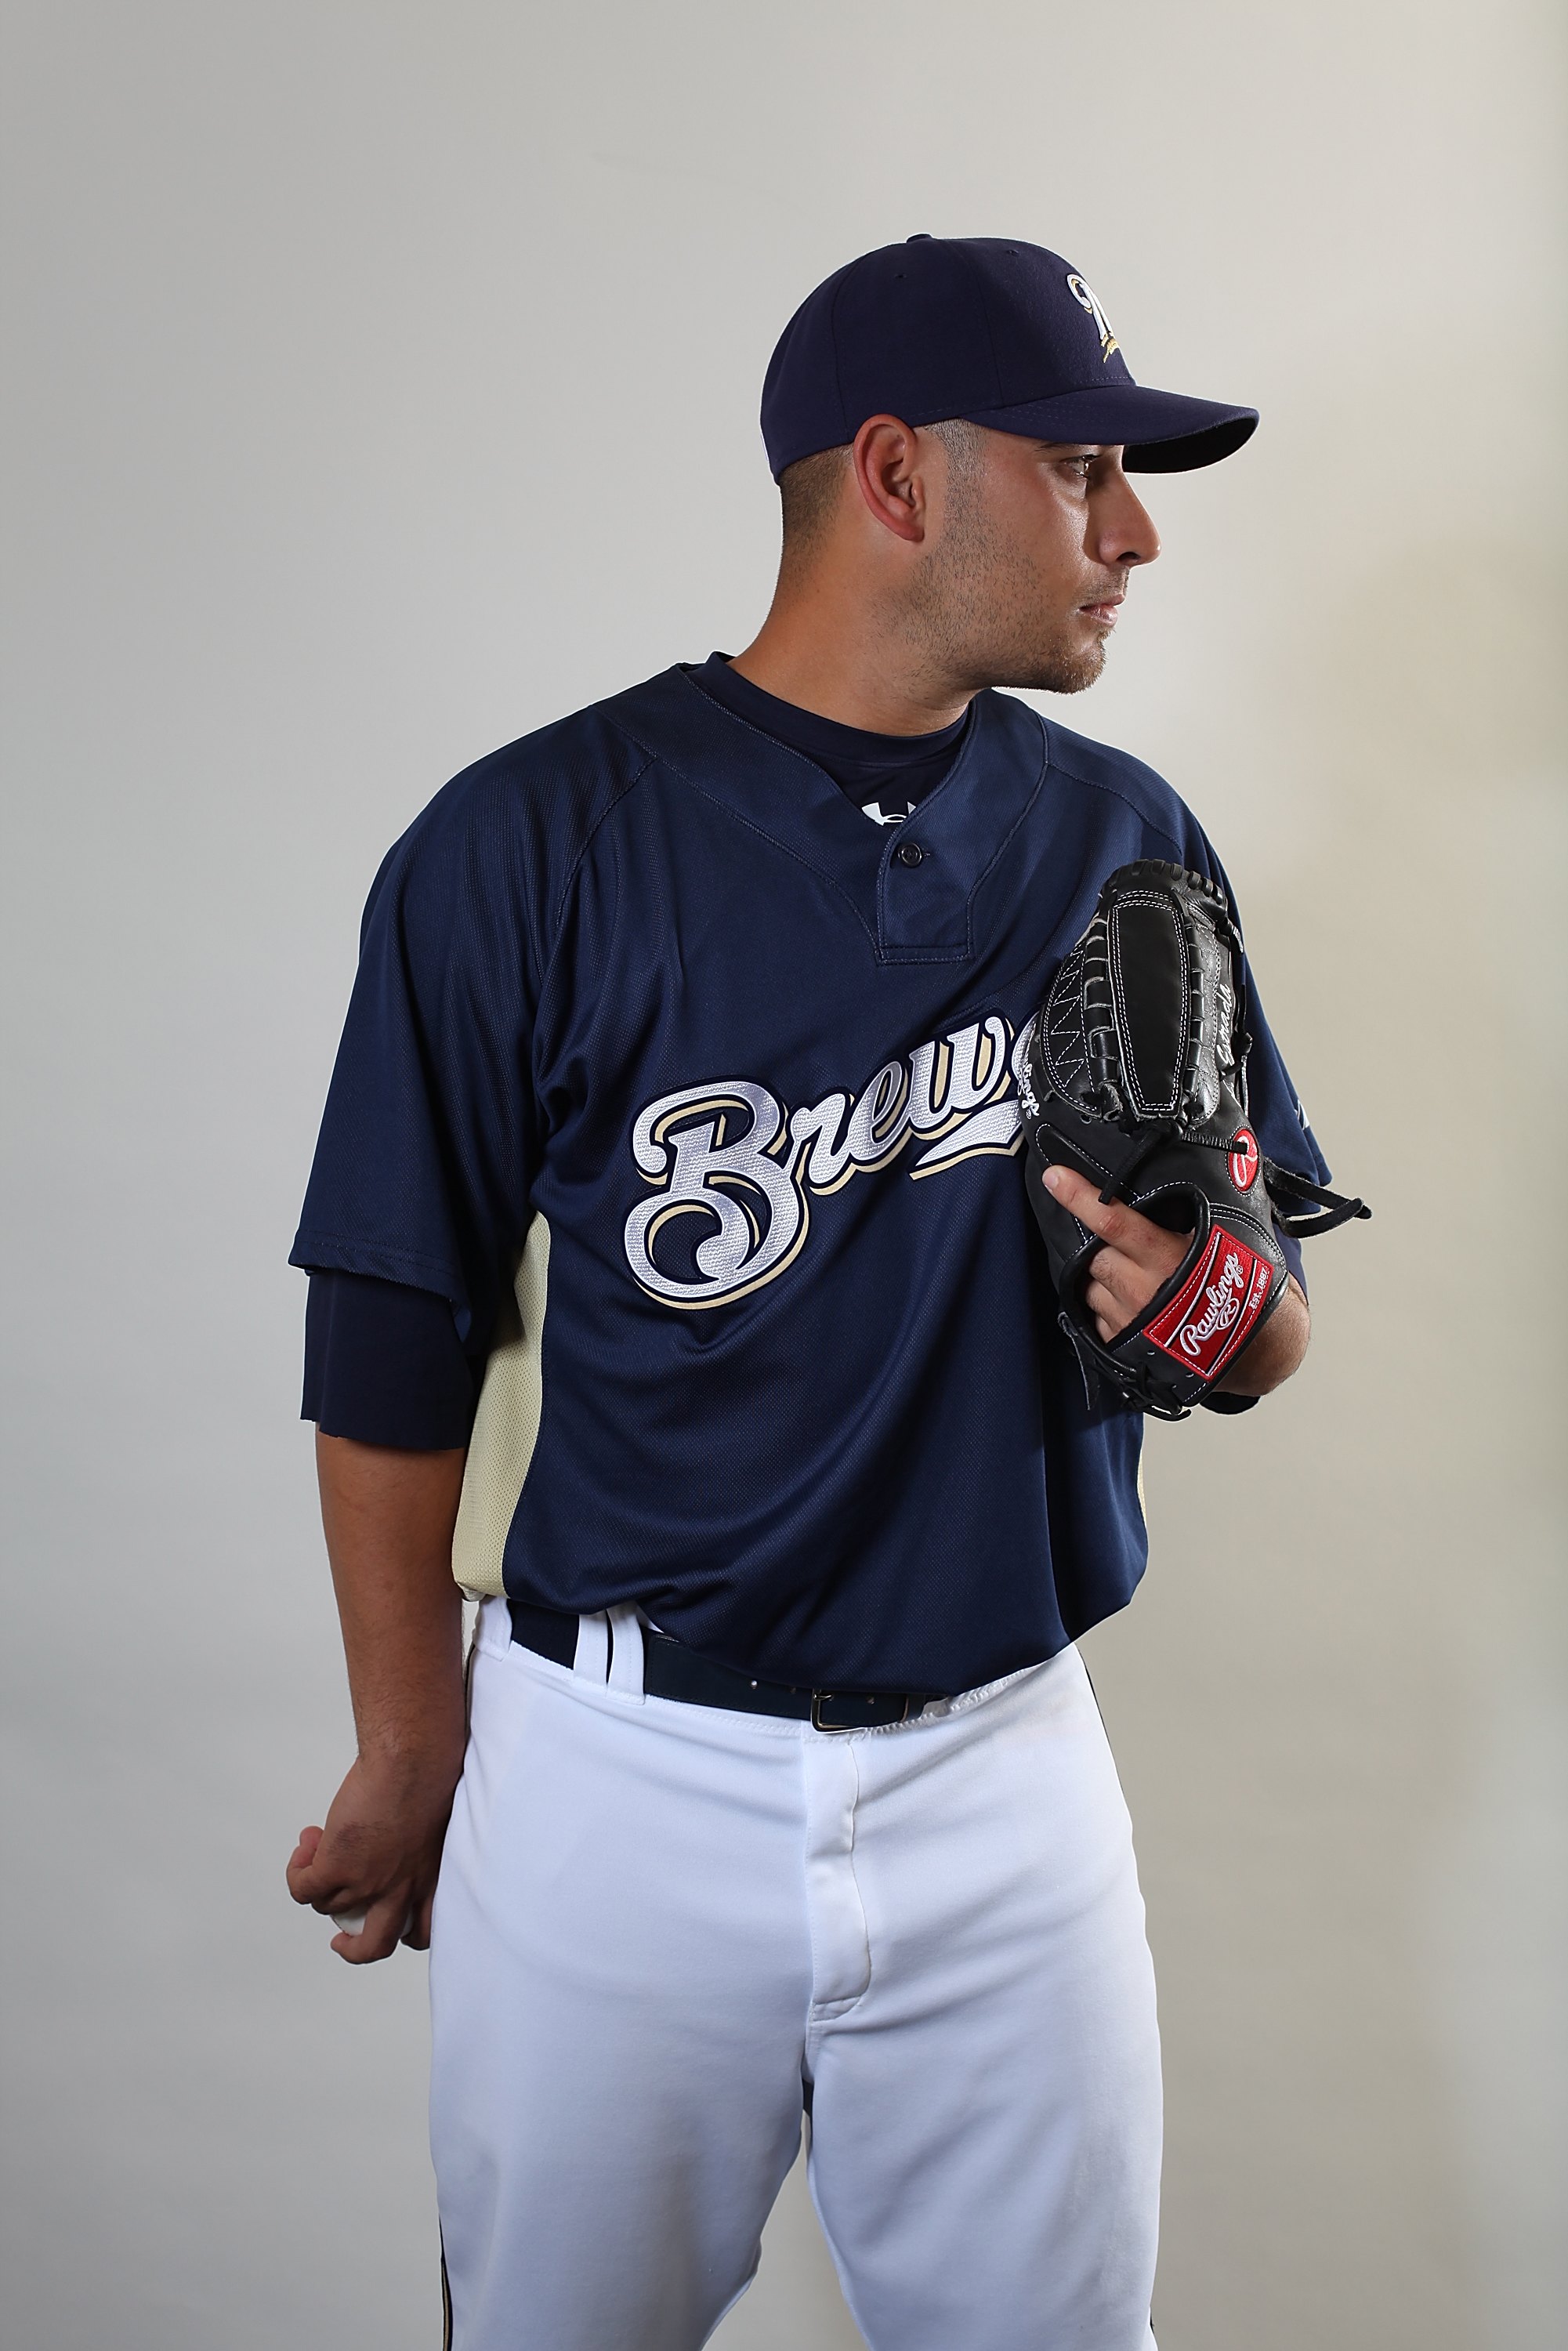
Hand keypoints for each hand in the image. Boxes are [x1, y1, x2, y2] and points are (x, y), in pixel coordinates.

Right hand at [286, 1748, 462, 1964]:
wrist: (412, 1760)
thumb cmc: (428, 1774)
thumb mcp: (430, 1821)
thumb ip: (413, 1843)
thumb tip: (381, 1843)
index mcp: (431, 1878)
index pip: (422, 1929)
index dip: (401, 1931)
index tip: (386, 1916)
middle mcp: (402, 1889)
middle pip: (377, 1945)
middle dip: (355, 1948)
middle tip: (341, 1938)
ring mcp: (368, 1883)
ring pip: (328, 1907)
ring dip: (317, 1883)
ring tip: (318, 1845)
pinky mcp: (338, 1868)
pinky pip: (304, 1889)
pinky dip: (297, 1873)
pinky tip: (305, 1846)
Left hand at [1040, 1161, 1310, 1393]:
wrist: (1254, 1347)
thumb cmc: (1240, 1286)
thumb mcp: (1220, 1241)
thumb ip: (1187, 1214)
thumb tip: (1171, 1175)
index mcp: (1166, 1258)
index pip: (1113, 1222)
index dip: (1081, 1198)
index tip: (1055, 1177)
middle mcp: (1141, 1291)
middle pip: (1095, 1255)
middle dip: (1100, 1247)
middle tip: (1123, 1246)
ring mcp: (1128, 1322)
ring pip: (1090, 1287)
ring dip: (1101, 1277)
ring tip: (1133, 1277)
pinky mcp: (1122, 1347)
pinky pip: (1096, 1317)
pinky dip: (1106, 1305)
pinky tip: (1131, 1303)